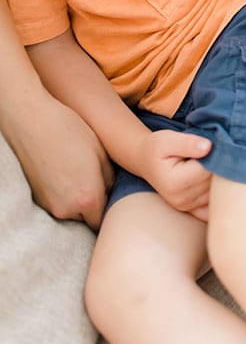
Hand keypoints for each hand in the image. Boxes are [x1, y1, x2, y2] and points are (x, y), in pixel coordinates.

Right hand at [10, 95, 113, 228]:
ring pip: (72, 212)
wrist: (34, 123)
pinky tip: (65, 173)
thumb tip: (112, 191)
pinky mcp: (38, 199)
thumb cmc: (71, 132)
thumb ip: (110, 179)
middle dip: (94, 205)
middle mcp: (67, 209)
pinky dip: (63, 195)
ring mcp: (50, 206)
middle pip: (87, 218)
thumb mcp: (101, 152)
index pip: (103, 220)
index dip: (109, 207)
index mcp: (88, 199)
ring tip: (78, 173)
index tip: (112, 194)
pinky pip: (58, 204)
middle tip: (96, 180)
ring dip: (78, 201)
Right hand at [139, 129, 211, 221]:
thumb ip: (188, 142)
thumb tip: (209, 147)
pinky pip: (212, 205)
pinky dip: (216, 193)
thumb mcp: (167, 139)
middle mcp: (182, 199)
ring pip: (217, 191)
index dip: (215, 154)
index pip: (208, 169)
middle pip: (214, 181)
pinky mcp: (192, 209)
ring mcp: (188, 207)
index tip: (210, 143)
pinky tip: (210, 178)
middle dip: (217, 165)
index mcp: (176, 182)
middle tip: (210, 151)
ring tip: (206, 162)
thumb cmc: (157, 148)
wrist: (146, 161)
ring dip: (218, 176)